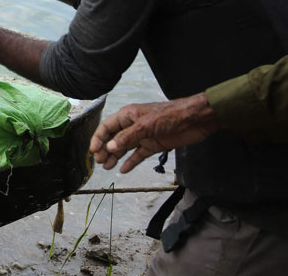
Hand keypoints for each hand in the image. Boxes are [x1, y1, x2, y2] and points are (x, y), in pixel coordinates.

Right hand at [89, 94, 220, 173]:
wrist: (194, 120)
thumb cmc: (169, 116)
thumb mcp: (145, 126)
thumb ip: (127, 137)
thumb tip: (109, 147)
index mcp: (128, 116)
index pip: (107, 127)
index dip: (98, 138)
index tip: (93, 151)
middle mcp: (133, 126)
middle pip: (114, 138)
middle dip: (105, 149)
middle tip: (99, 162)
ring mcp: (143, 136)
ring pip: (125, 148)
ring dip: (115, 157)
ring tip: (107, 167)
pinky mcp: (154, 145)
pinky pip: (138, 155)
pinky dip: (131, 162)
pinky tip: (123, 170)